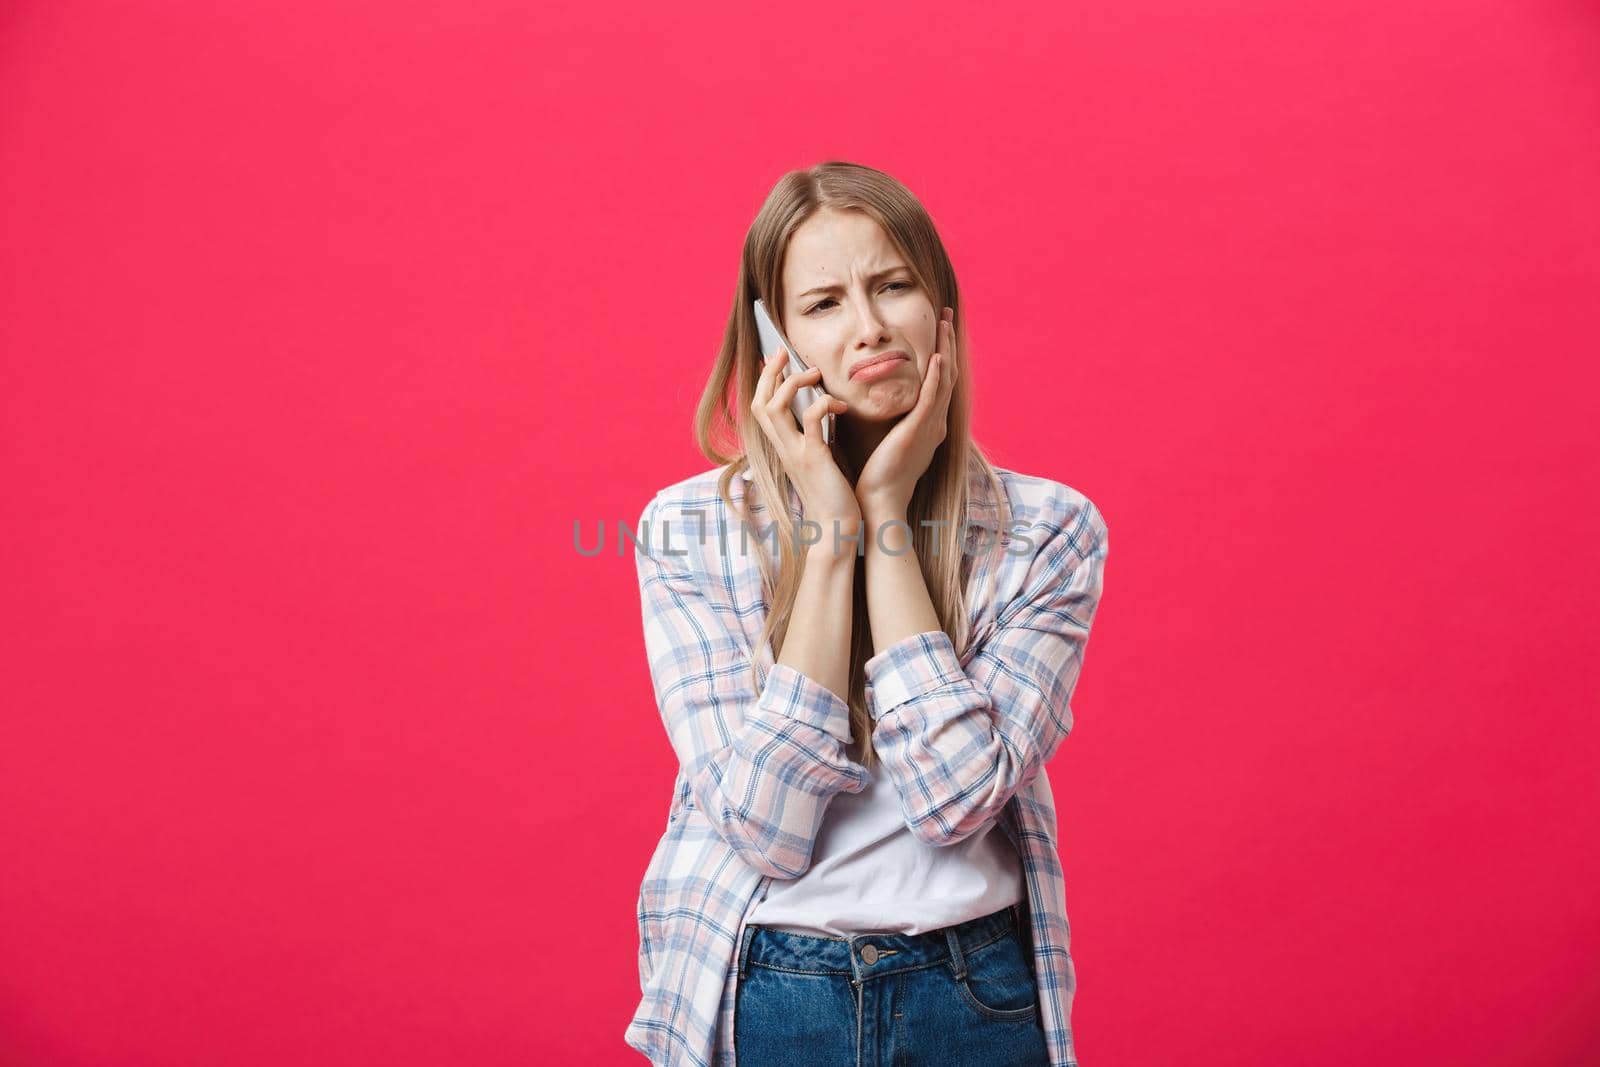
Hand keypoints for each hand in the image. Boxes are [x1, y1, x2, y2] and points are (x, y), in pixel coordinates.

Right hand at [750, 347, 860, 557]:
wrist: (836, 530)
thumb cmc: (833, 498)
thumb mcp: (818, 463)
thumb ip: (814, 440)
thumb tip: (818, 420)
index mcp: (783, 448)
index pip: (761, 409)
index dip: (764, 382)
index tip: (776, 360)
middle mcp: (783, 449)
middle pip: (758, 403)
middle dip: (769, 373)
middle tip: (782, 352)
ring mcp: (795, 453)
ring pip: (774, 408)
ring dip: (792, 383)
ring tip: (814, 373)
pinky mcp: (813, 458)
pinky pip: (810, 420)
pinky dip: (823, 404)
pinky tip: (840, 407)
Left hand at [854, 306, 958, 517]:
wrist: (879, 500)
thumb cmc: (877, 475)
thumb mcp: (888, 440)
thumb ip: (890, 419)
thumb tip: (879, 403)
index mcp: (929, 425)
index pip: (940, 381)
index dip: (942, 353)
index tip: (939, 330)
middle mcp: (936, 423)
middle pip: (948, 374)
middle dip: (948, 342)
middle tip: (947, 315)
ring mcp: (931, 427)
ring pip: (944, 379)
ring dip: (945, 349)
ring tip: (944, 323)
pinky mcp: (919, 431)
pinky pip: (932, 398)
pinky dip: (936, 376)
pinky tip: (936, 356)